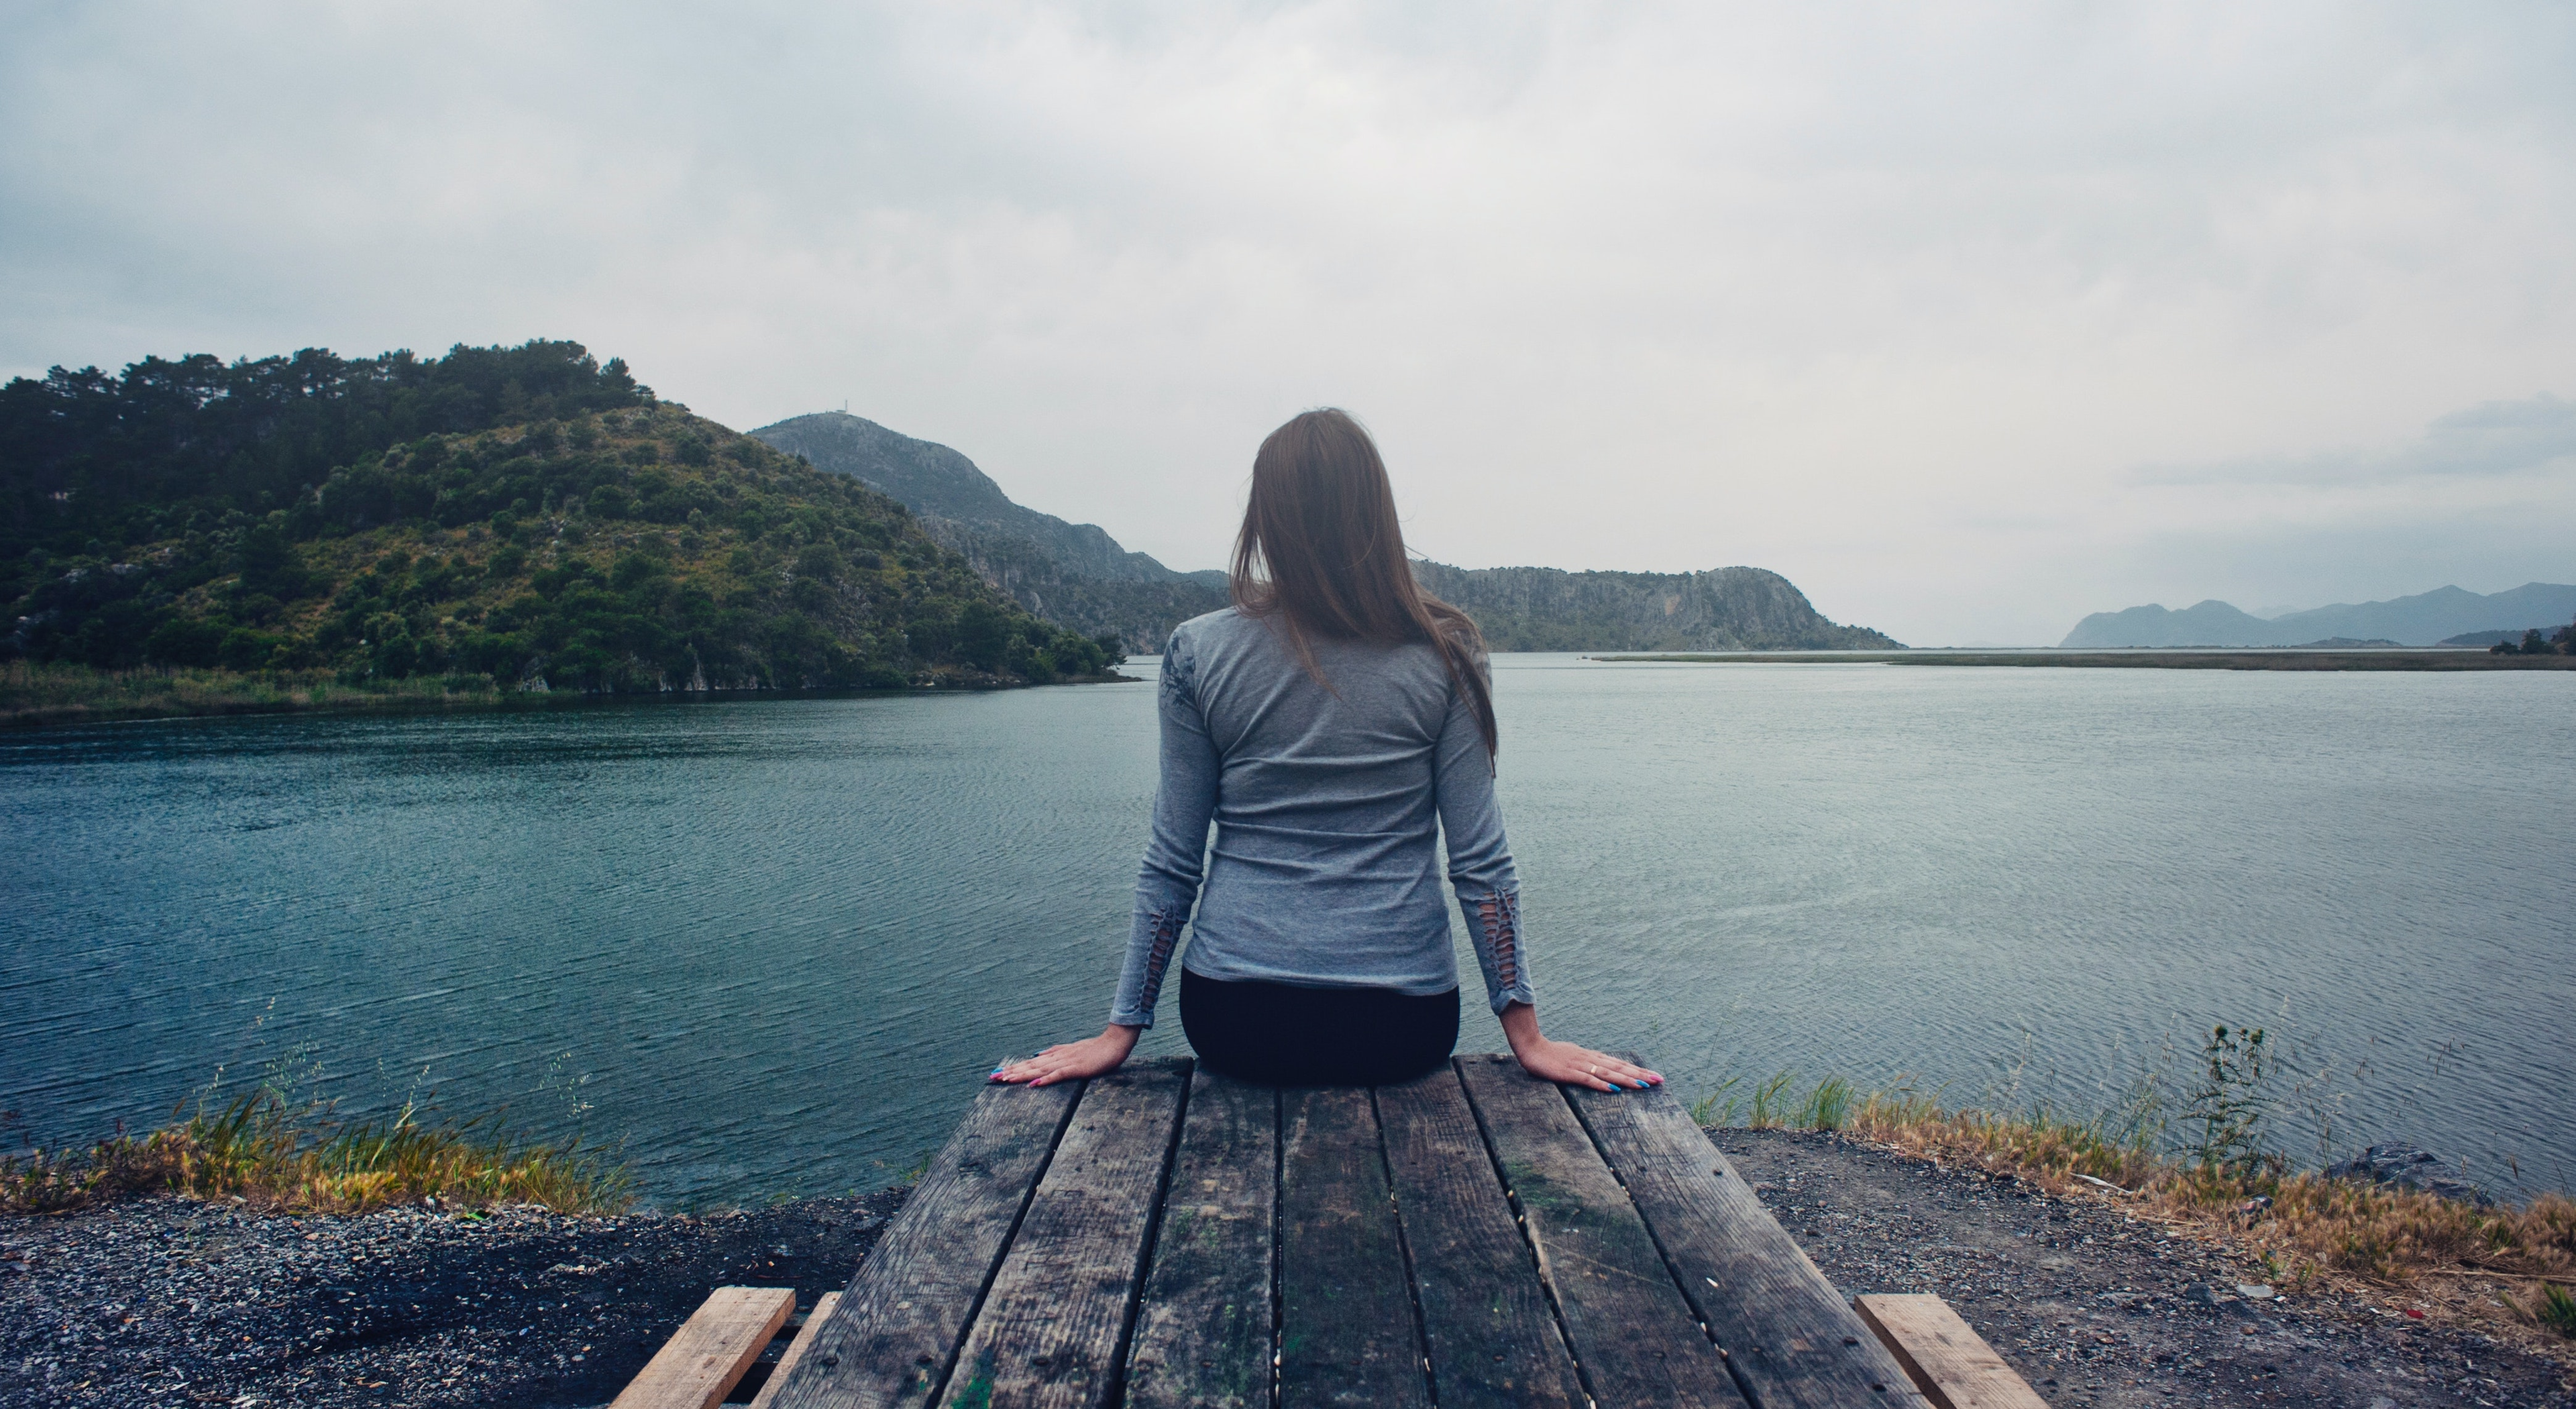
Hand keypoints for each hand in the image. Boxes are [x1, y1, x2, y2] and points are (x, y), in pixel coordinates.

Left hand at [991, 1025, 1140, 1086]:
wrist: (1115, 1043)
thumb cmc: (1096, 1048)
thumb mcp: (1072, 1049)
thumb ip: (1055, 1051)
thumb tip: (1037, 1054)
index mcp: (1056, 1054)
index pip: (1031, 1063)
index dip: (1014, 1068)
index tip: (998, 1073)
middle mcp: (1057, 1057)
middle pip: (1030, 1066)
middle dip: (1011, 1072)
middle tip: (993, 1077)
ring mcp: (1066, 1062)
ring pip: (1039, 1070)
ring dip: (1022, 1075)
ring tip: (1006, 1080)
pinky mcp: (1076, 1068)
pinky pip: (1058, 1075)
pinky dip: (1045, 1079)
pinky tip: (1033, 1085)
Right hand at [1498, 1002, 1662, 1092]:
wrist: (1531, 1046)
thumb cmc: (1551, 1054)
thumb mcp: (1574, 1058)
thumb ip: (1589, 1064)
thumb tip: (1604, 1071)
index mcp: (1593, 1056)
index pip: (1620, 1063)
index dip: (1638, 1070)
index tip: (1655, 1076)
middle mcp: (1591, 1059)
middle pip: (1620, 1067)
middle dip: (1640, 1074)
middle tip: (1659, 1080)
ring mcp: (1580, 1065)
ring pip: (1609, 1073)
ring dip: (1627, 1079)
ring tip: (1644, 1085)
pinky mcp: (1569, 1073)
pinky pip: (1588, 1080)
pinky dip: (1602, 1084)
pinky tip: (1613, 1089)